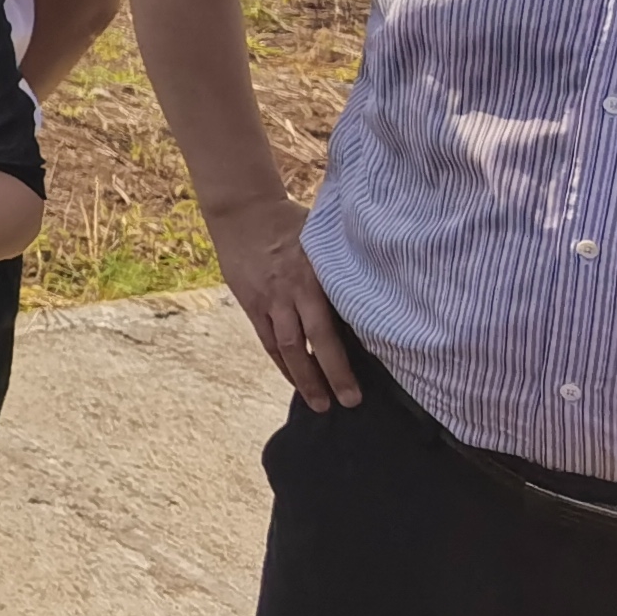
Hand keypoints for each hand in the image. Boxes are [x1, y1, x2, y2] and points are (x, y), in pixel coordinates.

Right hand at [207, 193, 359, 410]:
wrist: (242, 211)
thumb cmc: (290, 221)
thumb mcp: (321, 238)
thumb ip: (340, 266)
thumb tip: (374, 288)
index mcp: (311, 277)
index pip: (327, 328)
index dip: (340, 360)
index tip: (358, 385)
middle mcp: (288, 293)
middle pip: (306, 343)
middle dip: (326, 376)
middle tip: (346, 403)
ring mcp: (266, 301)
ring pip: (284, 348)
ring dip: (301, 378)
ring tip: (318, 404)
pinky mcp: (250, 303)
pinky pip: (267, 340)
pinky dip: (281, 362)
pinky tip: (294, 378)